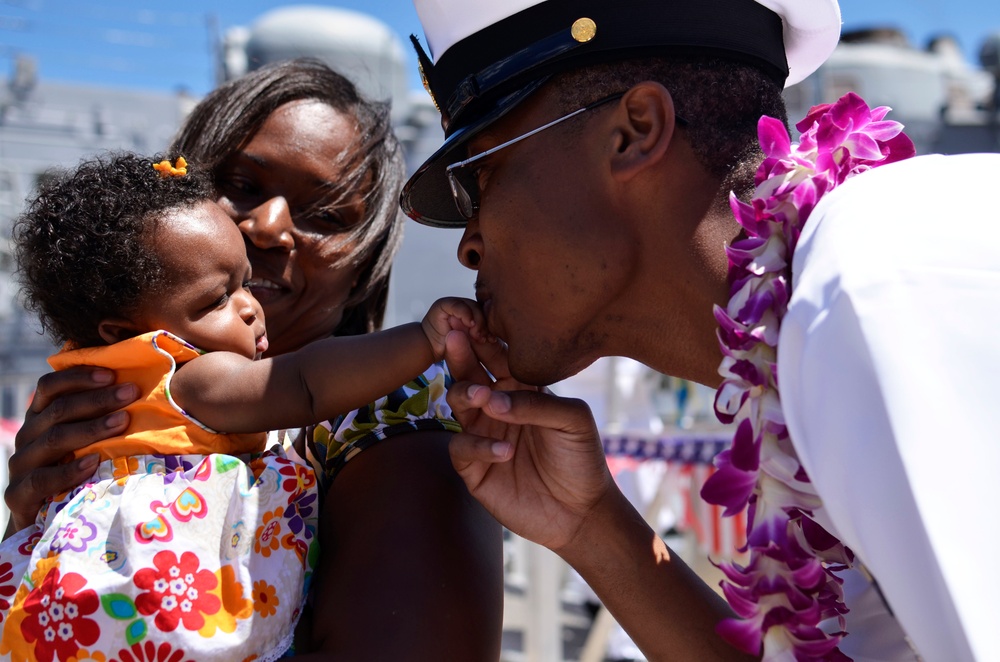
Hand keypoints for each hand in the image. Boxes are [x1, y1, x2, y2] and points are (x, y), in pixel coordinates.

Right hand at [5, 366, 137, 533]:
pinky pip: (42, 479)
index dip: (79, 376)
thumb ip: (102, 416)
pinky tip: (93, 462)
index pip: (51, 386)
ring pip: (54, 439)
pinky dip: (69, 470)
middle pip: (59, 409)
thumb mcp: (88, 440)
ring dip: (91, 428)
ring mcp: (21, 464)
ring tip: (123, 421)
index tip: (113, 373)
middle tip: (131, 392)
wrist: (45, 518)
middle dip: (99, 399)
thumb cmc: (79, 470)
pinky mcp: (18, 494)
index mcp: (40, 416)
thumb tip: (142, 389)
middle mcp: (28, 435)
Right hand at [421, 297, 489, 359]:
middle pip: (483, 308)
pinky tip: (470, 325)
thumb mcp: (472, 345)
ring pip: (473, 306)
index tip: (493, 339)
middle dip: (486, 324)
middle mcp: (466, 306)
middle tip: (487, 339)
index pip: (489, 314)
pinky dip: (465, 314)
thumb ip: (483, 337)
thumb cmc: (449, 346)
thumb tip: (497, 339)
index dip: (492, 325)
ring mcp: (455, 304)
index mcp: (475, 313)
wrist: (430, 348)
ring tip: (477, 335)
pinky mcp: (444, 304)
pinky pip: (457, 305)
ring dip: (477, 321)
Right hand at [444, 331, 614, 551]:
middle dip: (462, 356)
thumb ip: (537, 403)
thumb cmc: (581, 458)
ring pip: (458, 405)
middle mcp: (497, 408)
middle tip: (456, 339)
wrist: (582, 510)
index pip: (496, 358)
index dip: (484, 339)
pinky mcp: (474, 469)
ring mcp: (483, 436)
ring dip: (467, 396)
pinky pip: (462, 448)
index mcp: (521, 389)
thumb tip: (494, 398)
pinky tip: (505, 450)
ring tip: (484, 397)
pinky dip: (479, 446)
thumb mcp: (572, 420)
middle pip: (470, 375)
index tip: (473, 320)